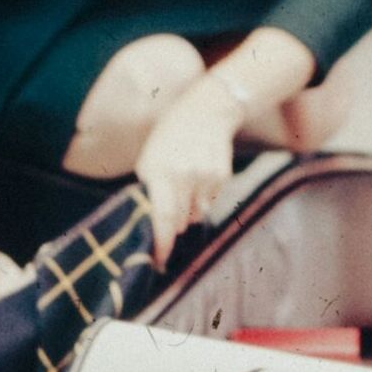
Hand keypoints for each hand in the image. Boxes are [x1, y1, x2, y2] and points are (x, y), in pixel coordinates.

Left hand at [135, 75, 243, 265]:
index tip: (159, 261)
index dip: (161, 243)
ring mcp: (206, 178)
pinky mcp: (222, 177)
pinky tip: (199, 175)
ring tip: (185, 183)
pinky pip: (210, 201)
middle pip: (179, 220)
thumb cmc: (169, 137)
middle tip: (169, 216)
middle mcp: (185, 177)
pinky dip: (202, 196)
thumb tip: (157, 225)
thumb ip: (149, 190)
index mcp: (161, 172)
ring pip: (196, 213)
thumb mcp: (149, 158)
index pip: (161, 218)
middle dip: (172, 224)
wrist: (205, 111)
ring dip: (188, 208)